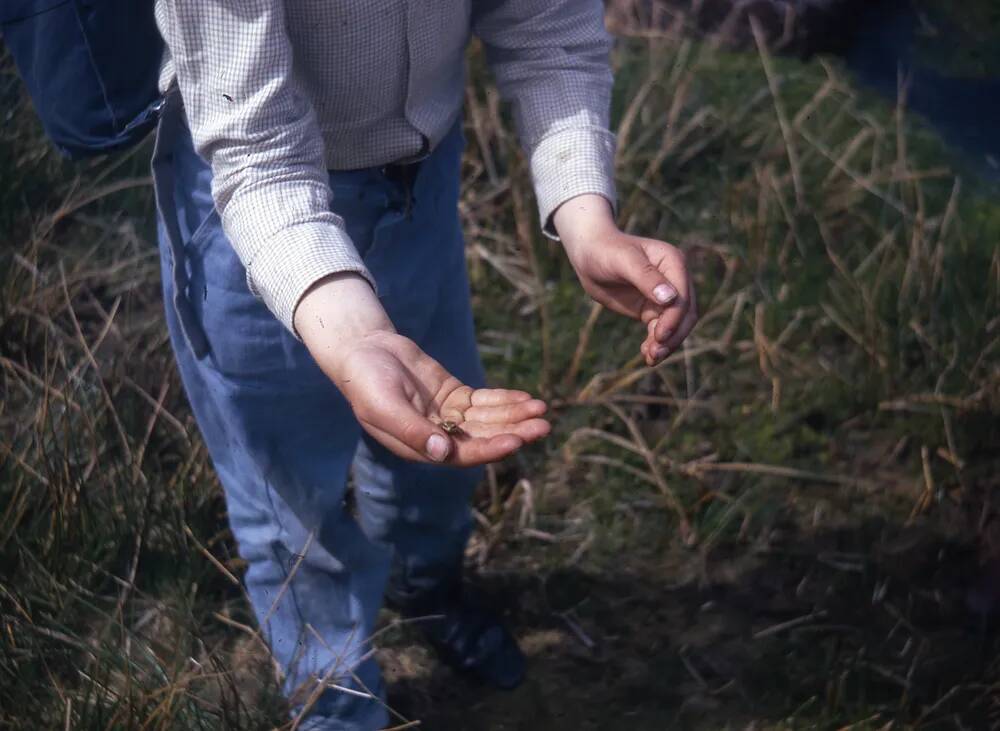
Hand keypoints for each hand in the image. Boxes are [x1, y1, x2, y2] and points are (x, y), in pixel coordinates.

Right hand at [294, 273, 549, 464]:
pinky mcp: (454, 396)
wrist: (363, 350)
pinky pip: (485, 402)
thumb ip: (412, 430)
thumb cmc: (366, 380)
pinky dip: (505, 401)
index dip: (490, 449)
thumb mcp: (384, 404)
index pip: (462, 454)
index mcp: (420, 447)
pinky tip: (526, 399)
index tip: (516, 440)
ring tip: (542, 410)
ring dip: (515, 417)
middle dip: (513, 432)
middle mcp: (438, 437)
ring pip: (488, 421)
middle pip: (483, 439)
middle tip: (543, 426)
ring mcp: (448, 417)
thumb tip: (444, 453)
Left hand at [553, 194, 697, 365]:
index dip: (675, 318)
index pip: (683, 296)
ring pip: (676, 325)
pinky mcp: (652, 308)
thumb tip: (670, 299)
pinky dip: (656, 343)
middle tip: (656, 354)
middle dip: (674, 335)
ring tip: (651, 359)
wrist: (589, 255)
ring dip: (667, 344)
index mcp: (673, 262)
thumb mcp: (624, 261)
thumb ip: (647, 278)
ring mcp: (664, 295)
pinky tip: (646, 355)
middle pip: (685, 314)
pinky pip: (660, 329)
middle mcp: (674, 279)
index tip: (660, 335)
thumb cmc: (606, 251)